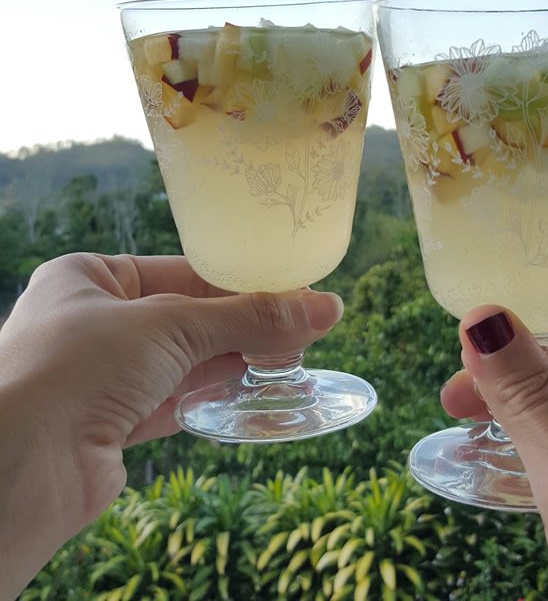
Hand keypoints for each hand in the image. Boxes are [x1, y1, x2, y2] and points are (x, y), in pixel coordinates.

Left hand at [0, 253, 342, 598]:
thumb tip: (326, 308)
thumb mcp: (171, 325)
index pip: (182, 271)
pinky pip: (178, 398)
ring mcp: (105, 374)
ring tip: (293, 353)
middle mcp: (95, 322)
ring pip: (187, 359)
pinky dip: (216, 392)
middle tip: (305, 324)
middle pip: (190, 316)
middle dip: (245, 322)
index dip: (239, 280)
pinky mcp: (116, 421)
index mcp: (90, 277)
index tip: (292, 288)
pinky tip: (257, 384)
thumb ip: (249, 317)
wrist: (18, 468)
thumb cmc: (79, 366)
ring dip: (236, 358)